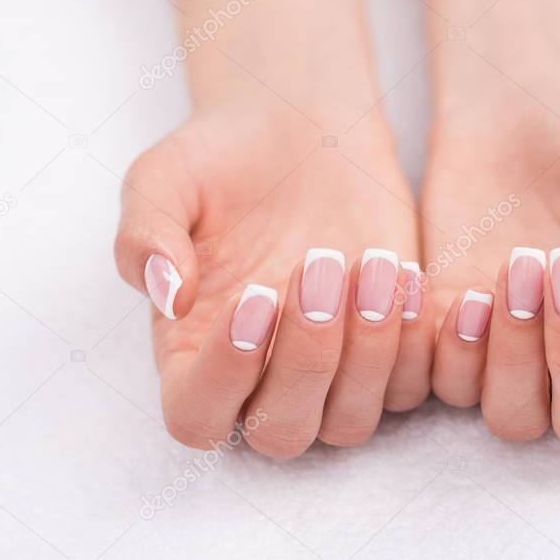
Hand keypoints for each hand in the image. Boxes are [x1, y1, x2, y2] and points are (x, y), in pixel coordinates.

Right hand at [113, 106, 432, 456]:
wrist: (300, 127)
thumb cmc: (220, 159)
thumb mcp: (162, 179)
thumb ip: (145, 236)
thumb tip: (170, 299)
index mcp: (191, 354)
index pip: (196, 416)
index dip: (224, 377)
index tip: (254, 296)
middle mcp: (260, 380)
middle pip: (282, 432)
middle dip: (307, 358)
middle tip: (318, 263)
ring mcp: (330, 374)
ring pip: (350, 422)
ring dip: (368, 353)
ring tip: (371, 262)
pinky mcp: (388, 353)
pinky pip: (410, 386)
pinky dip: (414, 342)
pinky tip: (406, 272)